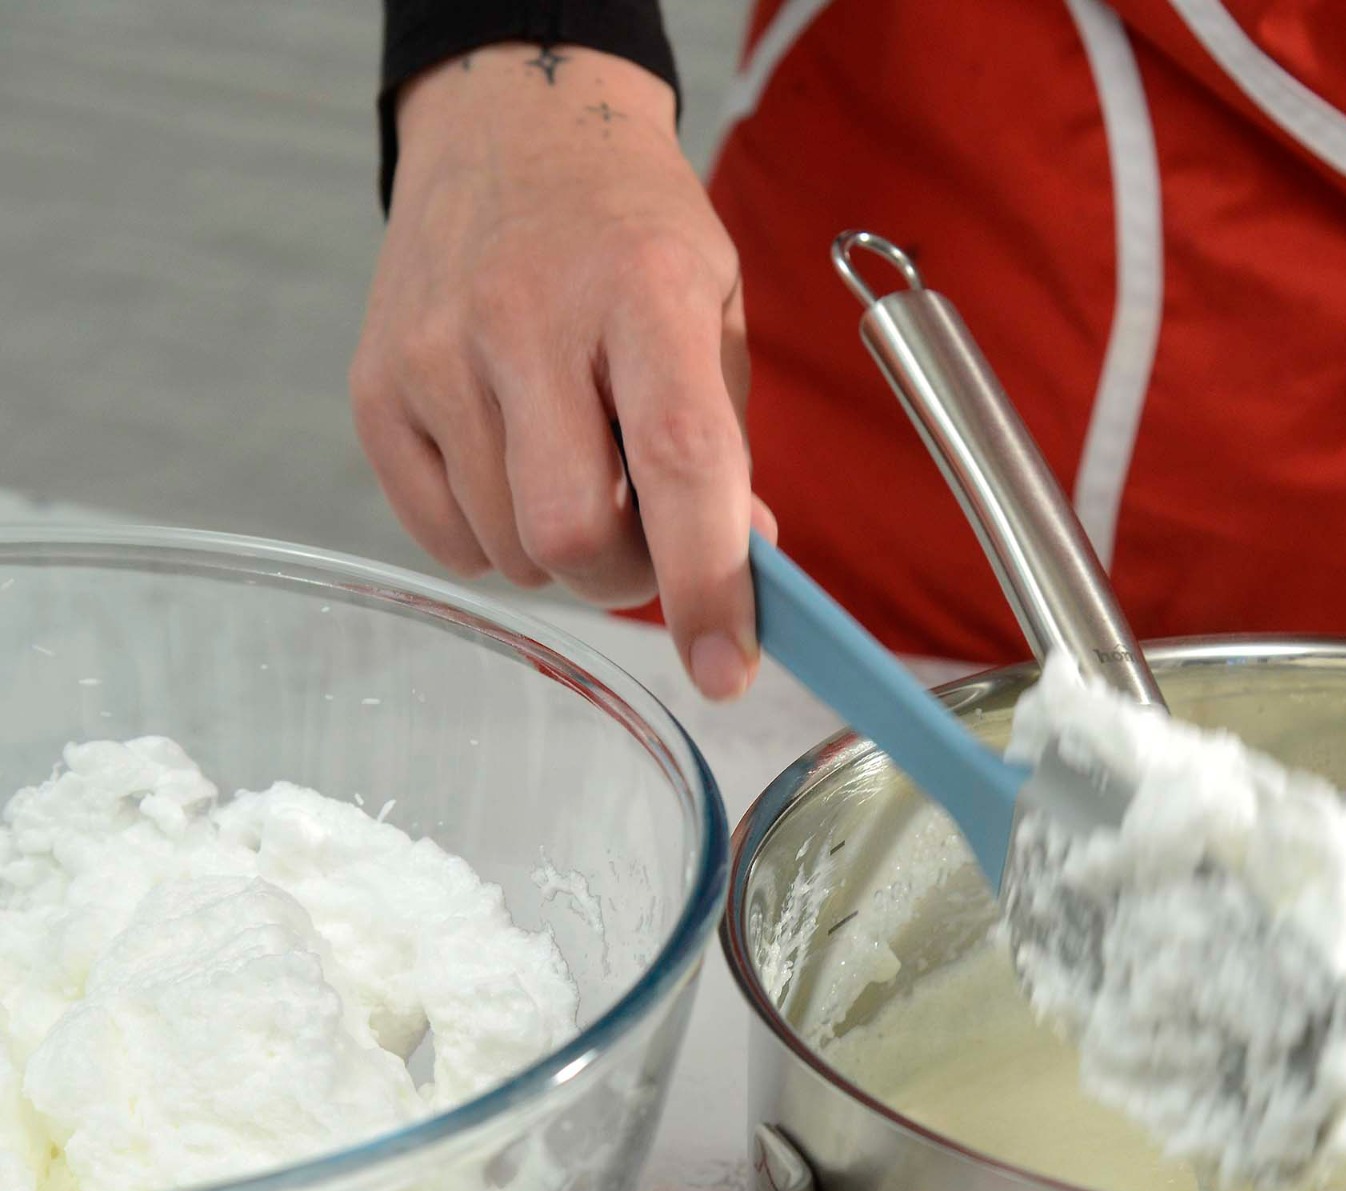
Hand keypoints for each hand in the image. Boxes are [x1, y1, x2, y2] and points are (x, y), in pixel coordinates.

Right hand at [351, 43, 765, 699]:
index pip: (680, 462)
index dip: (707, 583)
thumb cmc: (629, 234)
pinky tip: (513, 467)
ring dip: (562, 557)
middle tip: (647, 540)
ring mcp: (434, 353)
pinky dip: (496, 541)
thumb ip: (725, 448)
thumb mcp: (712, 313)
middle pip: (572, 535)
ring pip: (511, 552)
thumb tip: (737, 572)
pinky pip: (445, 541)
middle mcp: (526, 316)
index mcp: (642, 290)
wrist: (510, 130)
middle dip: (627, 578)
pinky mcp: (375, 389)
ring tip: (575, 471)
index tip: (726, 672)